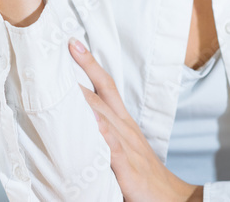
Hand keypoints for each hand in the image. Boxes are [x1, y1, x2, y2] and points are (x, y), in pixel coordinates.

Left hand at [69, 38, 202, 201]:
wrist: (173, 200)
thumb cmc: (143, 175)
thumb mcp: (122, 148)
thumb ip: (103, 133)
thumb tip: (77, 118)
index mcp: (123, 123)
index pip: (106, 85)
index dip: (90, 63)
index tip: (73, 43)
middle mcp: (125, 128)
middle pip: (101, 92)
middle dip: (80, 71)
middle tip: (56, 53)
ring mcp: (128, 147)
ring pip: (104, 114)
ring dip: (83, 96)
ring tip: (63, 79)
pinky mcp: (129, 170)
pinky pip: (114, 148)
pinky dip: (103, 133)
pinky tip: (92, 121)